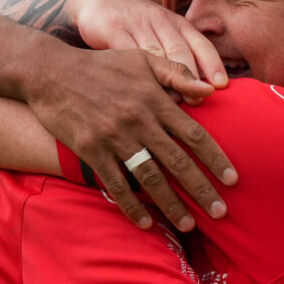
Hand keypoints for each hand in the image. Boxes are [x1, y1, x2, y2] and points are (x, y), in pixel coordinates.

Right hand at [21, 41, 237, 230]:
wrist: (51, 73)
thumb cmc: (102, 66)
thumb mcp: (142, 59)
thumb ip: (177, 73)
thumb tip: (210, 90)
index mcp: (155, 99)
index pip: (194, 134)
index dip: (216, 159)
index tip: (233, 179)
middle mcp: (138, 121)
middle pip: (177, 161)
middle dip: (201, 189)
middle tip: (220, 213)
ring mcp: (114, 137)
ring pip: (150, 177)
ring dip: (171, 204)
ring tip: (189, 224)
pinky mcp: (91, 150)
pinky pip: (116, 183)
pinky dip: (132, 206)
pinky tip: (147, 223)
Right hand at [65, 0, 227, 86]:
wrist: (96, 0)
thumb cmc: (136, 24)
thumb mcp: (163, 31)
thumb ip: (183, 53)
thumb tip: (208, 88)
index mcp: (176, 23)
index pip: (201, 43)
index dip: (213, 64)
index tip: (221, 86)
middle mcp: (160, 21)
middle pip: (181, 51)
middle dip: (192, 78)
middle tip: (198, 102)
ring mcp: (137, 24)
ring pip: (156, 55)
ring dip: (165, 82)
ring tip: (172, 106)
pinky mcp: (113, 29)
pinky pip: (127, 53)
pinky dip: (135, 74)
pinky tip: (139, 93)